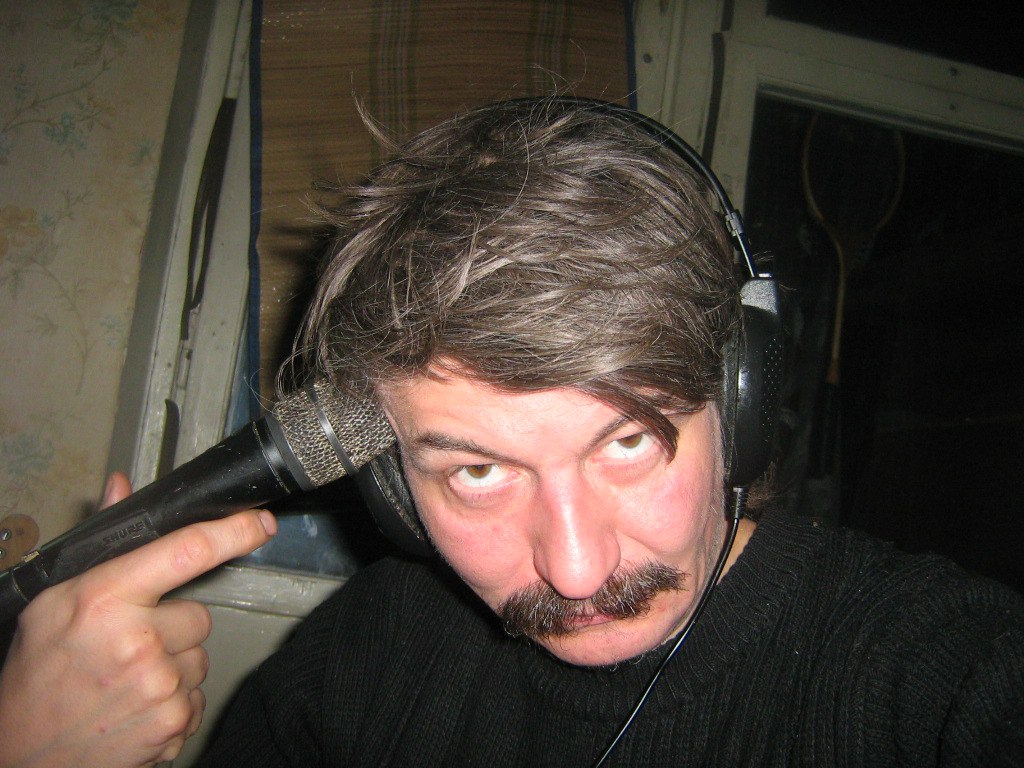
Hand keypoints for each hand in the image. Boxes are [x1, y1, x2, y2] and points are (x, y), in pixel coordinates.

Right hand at [0, 472, 276, 767]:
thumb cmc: (37, 672)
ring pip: (199, 655)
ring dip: (173, 663)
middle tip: (128, 642)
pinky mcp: (174, 725)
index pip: (188, 551)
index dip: (233, 532)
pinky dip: (173, 699)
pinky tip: (135, 705)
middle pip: (198, 614)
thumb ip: (101, 542)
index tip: (260, 523)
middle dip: (172, 624)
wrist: (17, 752)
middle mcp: (138, 643)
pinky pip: (197, 694)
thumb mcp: (55, 598)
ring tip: (126, 677)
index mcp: (105, 601)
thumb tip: (123, 486)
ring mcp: (160, 687)